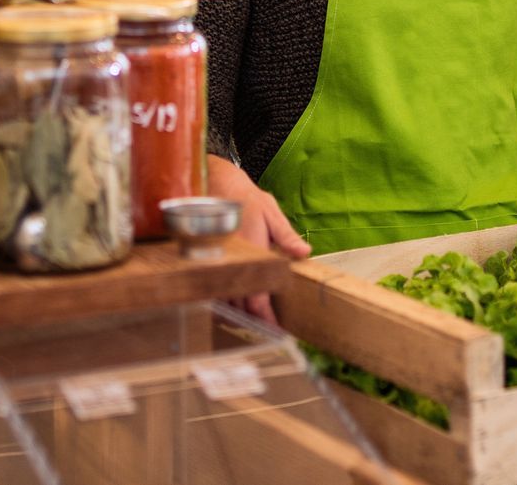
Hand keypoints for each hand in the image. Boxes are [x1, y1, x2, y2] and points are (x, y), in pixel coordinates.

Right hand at [209, 154, 309, 323]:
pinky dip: (226, 300)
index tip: (276, 328)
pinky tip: (235, 306)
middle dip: (253, 321)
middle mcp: (234, 260)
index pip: (257, 294)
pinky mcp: (212, 261)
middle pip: (240, 303)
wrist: (216, 184)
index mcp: (252, 250)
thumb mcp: (271, 212)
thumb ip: (286, 236)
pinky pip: (217, 288)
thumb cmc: (246, 198)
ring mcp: (220, 261)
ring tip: (254, 325)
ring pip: (226, 299)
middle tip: (268, 333)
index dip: (265, 315)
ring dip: (239, 313)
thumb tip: (304, 253)